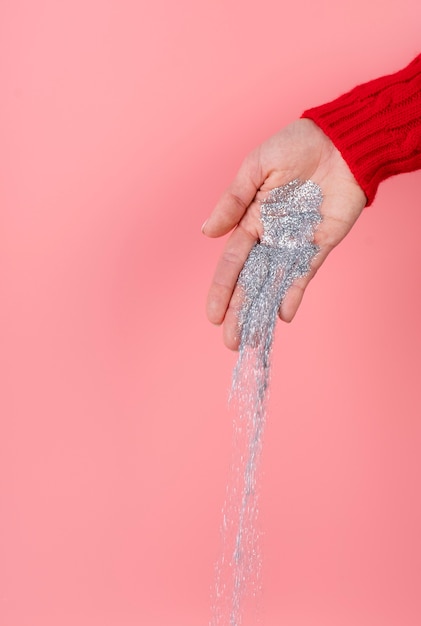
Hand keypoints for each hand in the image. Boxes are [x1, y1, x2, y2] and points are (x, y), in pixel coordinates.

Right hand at [203, 118, 366, 349]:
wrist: (340, 139)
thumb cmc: (295, 145)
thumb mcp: (255, 168)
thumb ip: (232, 201)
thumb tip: (207, 232)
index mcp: (251, 219)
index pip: (232, 262)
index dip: (221, 290)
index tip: (213, 316)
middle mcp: (271, 237)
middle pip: (252, 281)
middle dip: (240, 312)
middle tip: (232, 342)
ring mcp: (296, 242)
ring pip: (275, 284)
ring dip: (263, 311)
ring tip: (252, 340)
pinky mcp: (321, 243)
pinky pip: (305, 273)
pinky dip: (294, 293)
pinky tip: (283, 315)